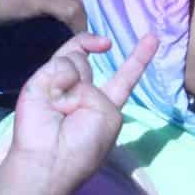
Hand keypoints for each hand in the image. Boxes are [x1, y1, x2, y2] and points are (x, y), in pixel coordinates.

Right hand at [6, 31, 158, 194]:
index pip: (123, 77)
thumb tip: (68, 81)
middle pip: (88, 55)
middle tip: (82, 81)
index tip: (153, 38)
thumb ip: (100, 90)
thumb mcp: (110, 117)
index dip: (138, 59)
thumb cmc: (83, 146)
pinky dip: (63, 79)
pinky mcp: (41, 79)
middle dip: (93, 45)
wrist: (51, 156)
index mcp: (104, 104)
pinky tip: (54, 100)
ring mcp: (60, 83)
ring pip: (77, 57)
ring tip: (65, 109)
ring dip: (77, 80)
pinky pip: (62, 63)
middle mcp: (82, 91)